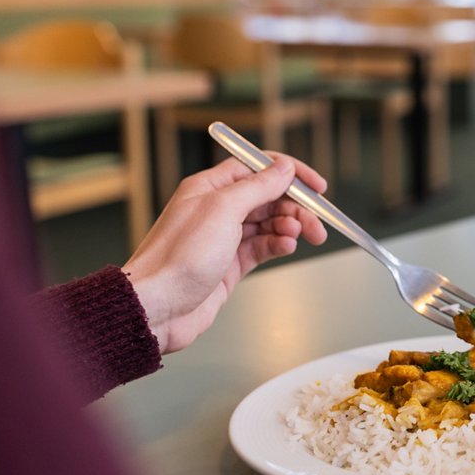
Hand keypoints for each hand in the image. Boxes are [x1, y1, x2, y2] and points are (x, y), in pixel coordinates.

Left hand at [123, 155, 328, 353]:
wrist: (158, 306)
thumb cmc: (178, 256)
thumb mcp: (223, 210)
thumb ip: (258, 186)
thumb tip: (284, 168)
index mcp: (210, 187)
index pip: (258, 168)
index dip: (290, 174)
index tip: (315, 186)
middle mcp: (217, 209)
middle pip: (269, 197)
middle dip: (296, 207)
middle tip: (316, 223)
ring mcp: (225, 237)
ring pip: (270, 223)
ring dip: (290, 227)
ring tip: (300, 236)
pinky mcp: (230, 263)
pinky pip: (263, 247)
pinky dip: (279, 245)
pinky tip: (286, 247)